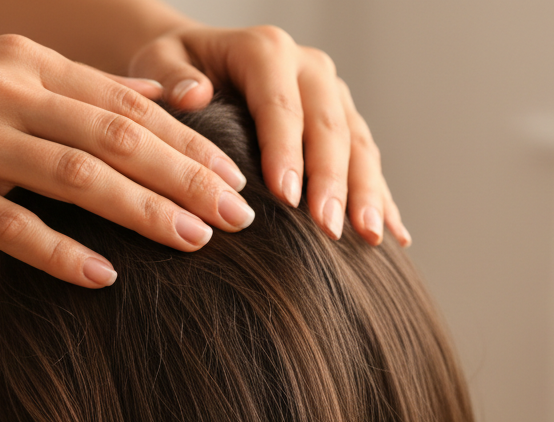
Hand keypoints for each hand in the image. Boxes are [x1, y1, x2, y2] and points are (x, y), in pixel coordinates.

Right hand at [0, 35, 254, 287]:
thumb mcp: (2, 71)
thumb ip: (83, 88)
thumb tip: (168, 98)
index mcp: (27, 62)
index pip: (127, 104)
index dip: (189, 142)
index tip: (237, 177)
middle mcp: (3, 92)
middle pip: (117, 138)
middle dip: (187, 177)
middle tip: (240, 216)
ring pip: (76, 177)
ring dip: (143, 211)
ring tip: (196, 241)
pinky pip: (10, 227)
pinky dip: (62, 252)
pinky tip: (107, 277)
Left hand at [129, 25, 410, 246]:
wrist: (202, 63)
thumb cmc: (177, 70)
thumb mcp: (160, 61)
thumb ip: (171, 77)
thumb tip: (193, 95)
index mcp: (267, 51)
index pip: (281, 104)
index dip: (287, 151)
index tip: (287, 198)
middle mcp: (310, 69)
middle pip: (330, 128)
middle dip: (334, 182)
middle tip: (330, 229)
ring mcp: (335, 97)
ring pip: (360, 146)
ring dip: (367, 193)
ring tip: (369, 237)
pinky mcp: (348, 124)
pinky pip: (370, 163)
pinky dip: (383, 199)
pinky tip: (393, 235)